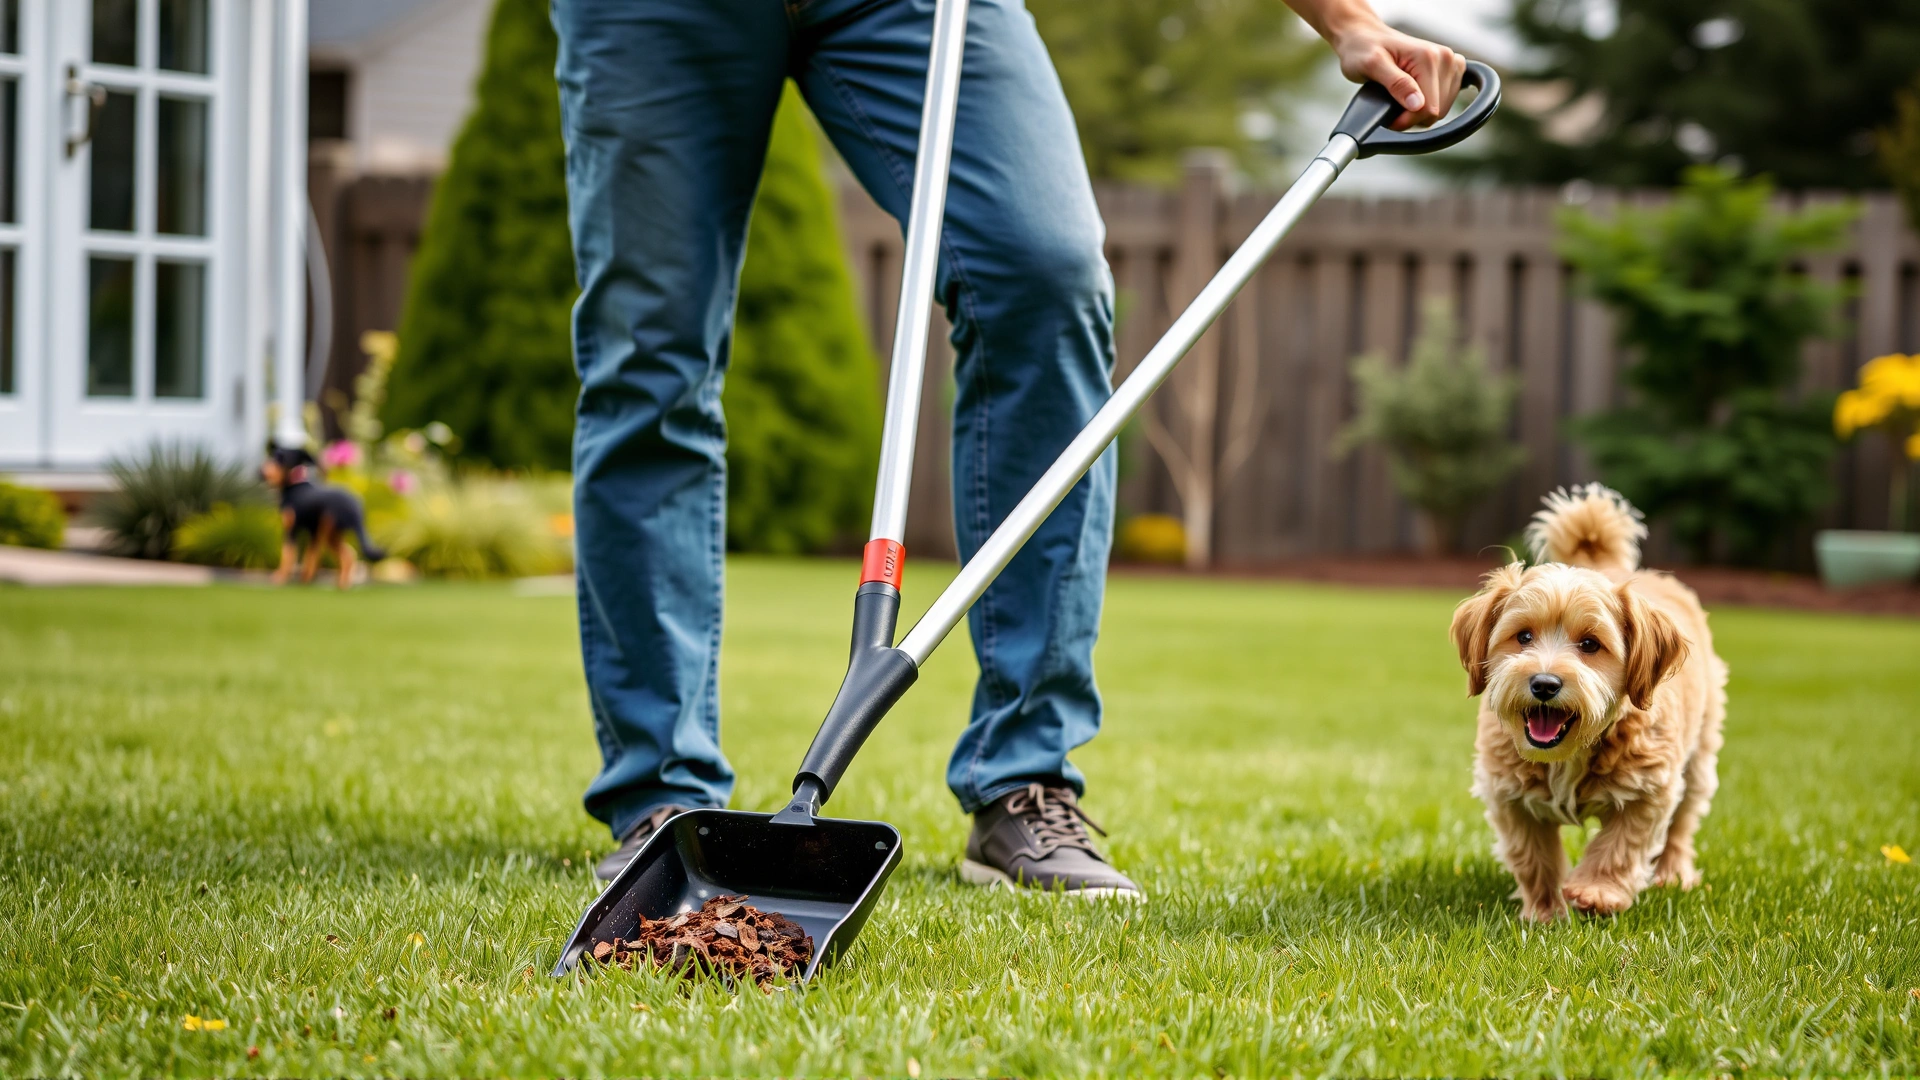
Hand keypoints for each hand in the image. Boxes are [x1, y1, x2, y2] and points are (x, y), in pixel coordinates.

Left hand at [1327, 19, 1464, 130]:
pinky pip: (1446, 100)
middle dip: (1413, 116)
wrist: (1364, 36)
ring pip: (1442, 108)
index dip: (1407, 120)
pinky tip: (1413, 95)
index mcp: (1429, 57)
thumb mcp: (1373, 66)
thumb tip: (1418, 104)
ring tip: (1399, 98)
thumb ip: (1397, 84)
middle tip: (1391, 105)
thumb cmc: (1363, 48)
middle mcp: (1445, 58)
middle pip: (1438, 110)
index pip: (1429, 108)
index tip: (1388, 118)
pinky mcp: (1450, 70)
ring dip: (1420, 111)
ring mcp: (1450, 63)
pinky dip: (1428, 104)